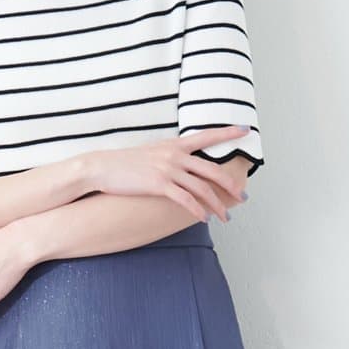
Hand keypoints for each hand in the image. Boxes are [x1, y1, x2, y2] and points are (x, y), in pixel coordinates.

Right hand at [85, 128, 251, 222]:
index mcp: (175, 144)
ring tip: (225, 217)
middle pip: (212, 169)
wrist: (102, 167)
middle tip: (243, 197)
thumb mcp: (152, 152)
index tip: (245, 130)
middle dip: (231, 185)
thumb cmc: (125, 162)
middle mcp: (175, 155)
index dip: (227, 132)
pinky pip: (185, 199)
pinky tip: (204, 218)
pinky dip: (197, 211)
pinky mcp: (159, 185)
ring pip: (202, 188)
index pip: (207, 136)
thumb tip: (184, 164)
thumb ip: (171, 155)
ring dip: (217, 205)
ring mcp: (168, 170)